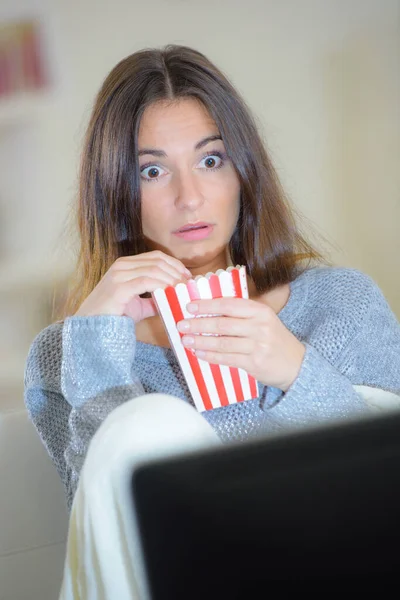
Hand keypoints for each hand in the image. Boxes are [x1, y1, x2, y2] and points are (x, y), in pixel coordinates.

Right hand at [75, 250, 190, 322]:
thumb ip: (154, 299)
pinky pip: (146, 281)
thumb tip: (173, 300)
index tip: (188, 277)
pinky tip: (170, 293)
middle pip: (158, 260)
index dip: (175, 264)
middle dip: (177, 271)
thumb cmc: (114, 315)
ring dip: (172, 279)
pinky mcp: (119, 287)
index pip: (157, 257)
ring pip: (154, 269)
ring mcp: (119, 274)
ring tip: (183, 290)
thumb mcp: (139, 305)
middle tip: (189, 284)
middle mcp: (122, 265)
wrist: (92, 326)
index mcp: (126, 264)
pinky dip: (161, 286)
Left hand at [177, 297, 305, 391]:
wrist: (297, 364)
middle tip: (182, 324)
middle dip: (199, 324)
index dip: (208, 305)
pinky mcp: (254, 363)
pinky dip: (211, 356)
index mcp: (260, 311)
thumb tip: (208, 310)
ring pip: (223, 343)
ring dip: (201, 341)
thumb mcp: (264, 320)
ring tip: (186, 340)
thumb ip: (241, 314)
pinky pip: (227, 358)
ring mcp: (258, 345)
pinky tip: (199, 353)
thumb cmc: (274, 339)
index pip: (229, 305)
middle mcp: (260, 326)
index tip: (190, 306)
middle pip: (223, 324)